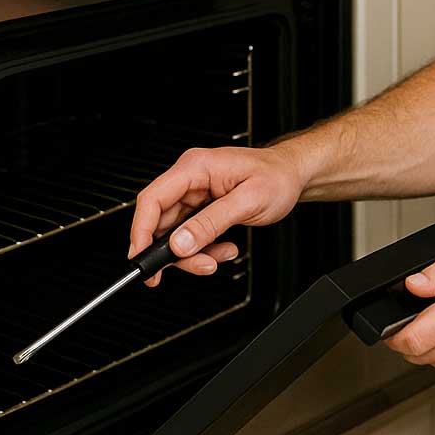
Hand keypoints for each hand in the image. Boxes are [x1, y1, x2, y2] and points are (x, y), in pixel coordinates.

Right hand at [128, 144, 305, 285]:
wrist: (293, 174)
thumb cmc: (277, 176)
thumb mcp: (248, 201)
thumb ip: (212, 223)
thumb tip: (180, 243)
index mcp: (195, 168)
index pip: (152, 199)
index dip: (141, 231)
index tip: (142, 258)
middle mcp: (190, 179)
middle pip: (161, 221)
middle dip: (174, 251)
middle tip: (195, 266)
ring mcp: (195, 194)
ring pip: (175, 233)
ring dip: (193, 253)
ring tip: (218, 257)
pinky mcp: (202, 207)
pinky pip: (190, 234)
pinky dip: (204, 248)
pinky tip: (223, 249)